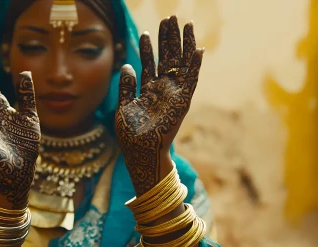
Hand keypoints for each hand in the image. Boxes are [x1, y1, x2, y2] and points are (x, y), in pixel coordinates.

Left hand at [115, 16, 203, 195]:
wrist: (140, 153)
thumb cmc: (130, 135)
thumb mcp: (124, 107)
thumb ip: (127, 86)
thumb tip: (127, 65)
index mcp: (148, 90)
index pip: (150, 63)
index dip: (149, 47)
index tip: (146, 31)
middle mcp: (162, 89)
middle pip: (167, 58)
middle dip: (168, 38)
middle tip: (169, 18)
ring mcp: (174, 94)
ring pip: (180, 63)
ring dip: (183, 44)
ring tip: (183, 24)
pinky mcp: (182, 101)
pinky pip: (191, 80)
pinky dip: (195, 65)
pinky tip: (197, 48)